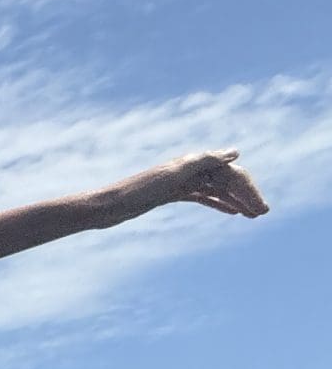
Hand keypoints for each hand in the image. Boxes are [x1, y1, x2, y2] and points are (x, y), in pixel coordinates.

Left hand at [127, 149, 268, 220]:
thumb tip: (235, 153)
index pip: (229, 173)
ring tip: (253, 215)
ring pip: (216, 189)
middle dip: (245, 194)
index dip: (247, 189)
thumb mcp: (171, 175)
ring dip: (236, 199)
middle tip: (262, 214)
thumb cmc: (135, 191)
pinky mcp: (170, 194)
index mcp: (190, 163)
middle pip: (225, 179)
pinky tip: (233, 212)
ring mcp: (179, 182)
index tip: (261, 209)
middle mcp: (187, 169)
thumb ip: (202, 161)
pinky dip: (218, 202)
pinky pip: (201, 196)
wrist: (106, 207)